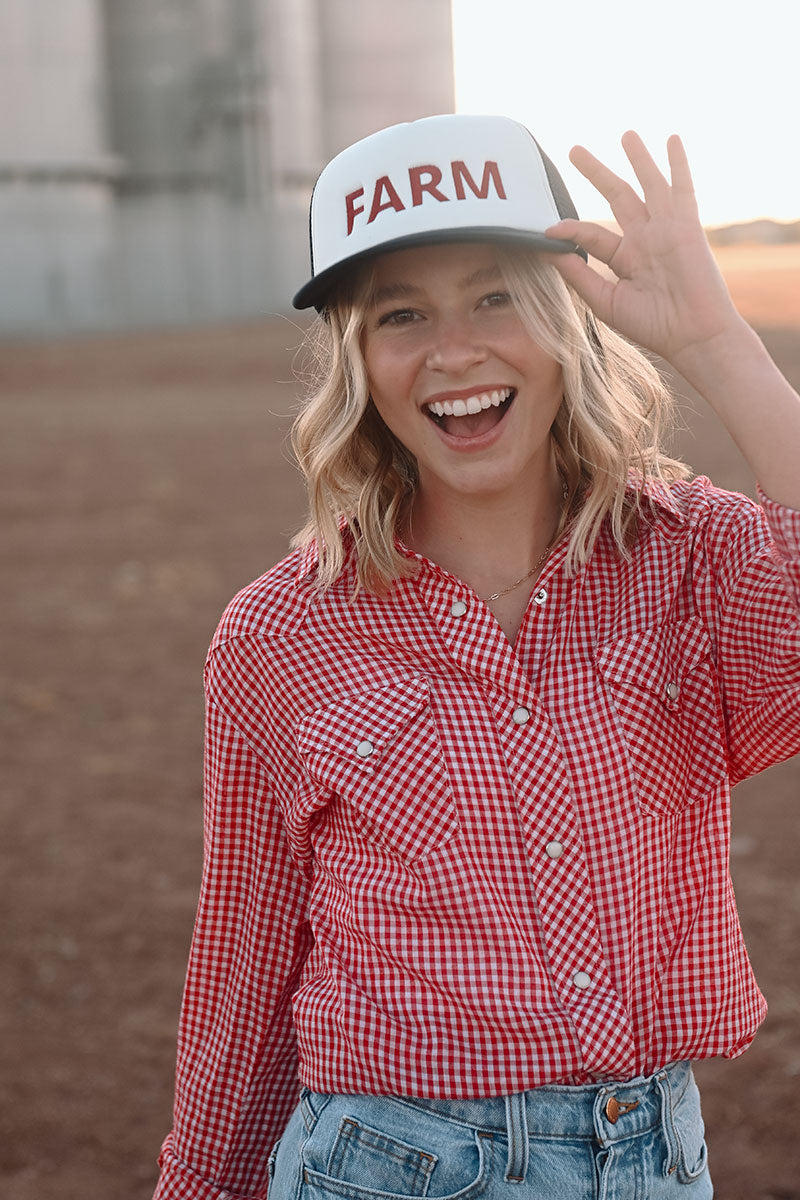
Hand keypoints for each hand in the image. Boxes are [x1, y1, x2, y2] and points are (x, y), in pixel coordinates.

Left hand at [545, 132, 744, 371]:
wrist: (691, 335)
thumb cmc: (652, 325)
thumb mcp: (605, 301)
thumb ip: (578, 275)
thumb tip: (548, 250)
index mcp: (624, 259)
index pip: (591, 235)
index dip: (569, 230)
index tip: (546, 228)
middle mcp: (643, 239)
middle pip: (617, 197)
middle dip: (596, 173)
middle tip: (575, 150)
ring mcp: (665, 230)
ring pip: (647, 185)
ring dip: (637, 158)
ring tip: (625, 134)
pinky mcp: (686, 226)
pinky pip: (682, 188)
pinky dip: (677, 163)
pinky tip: (671, 139)